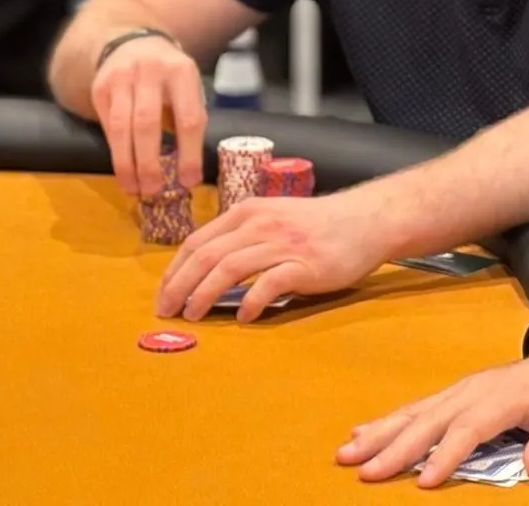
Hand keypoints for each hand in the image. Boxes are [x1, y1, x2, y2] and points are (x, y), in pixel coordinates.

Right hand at [90, 33, 205, 197]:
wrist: (133, 43)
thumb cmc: (169, 77)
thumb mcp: (188, 88)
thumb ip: (188, 120)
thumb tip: (186, 174)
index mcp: (182, 72)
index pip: (188, 118)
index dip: (189, 154)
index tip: (188, 182)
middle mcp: (150, 71)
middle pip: (148, 123)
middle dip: (149, 162)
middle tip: (153, 191)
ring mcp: (121, 77)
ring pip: (120, 127)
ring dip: (126, 163)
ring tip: (133, 188)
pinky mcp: (100, 87)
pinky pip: (106, 124)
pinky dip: (115, 150)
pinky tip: (122, 168)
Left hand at [154, 190, 392, 321]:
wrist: (365, 220)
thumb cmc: (317, 224)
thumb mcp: (274, 217)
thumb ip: (244, 236)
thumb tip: (209, 269)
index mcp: (248, 211)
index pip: (197, 241)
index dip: (174, 270)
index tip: (163, 293)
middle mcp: (260, 224)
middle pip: (206, 255)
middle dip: (179, 285)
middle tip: (166, 311)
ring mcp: (282, 243)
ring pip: (229, 268)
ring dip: (204, 295)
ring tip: (192, 316)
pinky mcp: (304, 264)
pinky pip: (268, 284)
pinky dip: (250, 301)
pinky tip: (243, 316)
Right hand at [337, 339, 528, 486]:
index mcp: (505, 397)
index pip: (470, 428)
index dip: (447, 455)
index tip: (423, 482)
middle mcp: (476, 390)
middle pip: (431, 420)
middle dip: (395, 446)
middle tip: (362, 470)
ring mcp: (462, 390)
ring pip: (416, 412)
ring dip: (381, 432)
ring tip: (347, 451)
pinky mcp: (456, 395)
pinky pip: (417, 408)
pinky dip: (388, 421)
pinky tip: (363, 433)